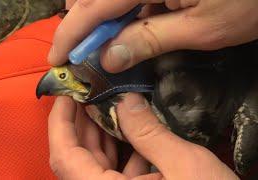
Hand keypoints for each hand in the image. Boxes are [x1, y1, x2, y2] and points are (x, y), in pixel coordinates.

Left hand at [48, 94, 238, 178]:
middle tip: (87, 92)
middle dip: (81, 122)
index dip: (60, 122)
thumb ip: (151, 133)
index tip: (66, 95)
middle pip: (77, 157)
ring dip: (100, 133)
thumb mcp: (185, 167)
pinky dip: (120, 148)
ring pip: (96, 163)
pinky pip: (115, 171)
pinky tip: (129, 129)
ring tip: (105, 104)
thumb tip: (126, 100)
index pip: (65, 156)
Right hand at [49, 0, 257, 72]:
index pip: (93, 8)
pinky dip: (116, 10)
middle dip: (79, 24)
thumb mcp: (201, 29)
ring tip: (100, 42)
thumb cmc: (250, 1)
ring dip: (96, 16)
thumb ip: (149, 40)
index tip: (57, 57)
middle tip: (81, 52)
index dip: (70, 34)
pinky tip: (123, 26)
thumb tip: (110, 58)